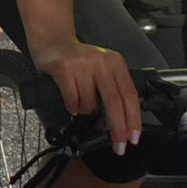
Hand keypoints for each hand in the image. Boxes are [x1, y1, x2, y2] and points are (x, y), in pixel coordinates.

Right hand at [33, 38, 142, 158]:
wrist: (52, 40)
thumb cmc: (78, 60)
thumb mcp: (102, 69)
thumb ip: (112, 90)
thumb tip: (118, 123)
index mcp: (116, 63)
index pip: (130, 94)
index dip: (133, 118)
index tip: (133, 138)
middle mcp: (102, 62)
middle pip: (114, 102)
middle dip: (118, 128)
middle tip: (119, 146)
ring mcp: (83, 65)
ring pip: (90, 104)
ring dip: (85, 112)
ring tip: (80, 104)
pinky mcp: (64, 69)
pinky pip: (72, 100)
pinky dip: (72, 107)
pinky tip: (71, 103)